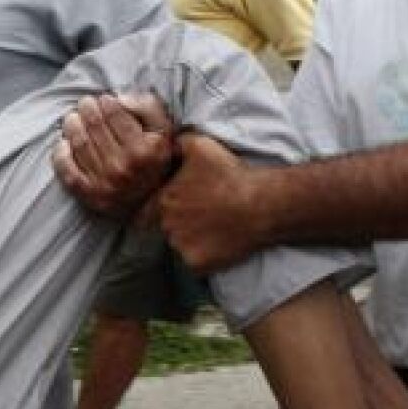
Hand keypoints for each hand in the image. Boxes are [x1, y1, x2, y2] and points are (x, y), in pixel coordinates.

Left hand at [51, 94, 174, 217]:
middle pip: (95, 125)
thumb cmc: (153, 160)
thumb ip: (148, 108)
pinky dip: (61, 153)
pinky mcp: (88, 195)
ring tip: (73, 118)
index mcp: (143, 150)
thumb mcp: (163, 132)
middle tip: (85, 104)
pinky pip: (67, 169)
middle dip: (87, 108)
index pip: (115, 114)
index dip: (106, 102)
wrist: (149, 203)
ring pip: (79, 143)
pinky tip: (64, 143)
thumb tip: (120, 99)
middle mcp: (123, 167)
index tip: (104, 100)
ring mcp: (104, 182)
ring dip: (72, 125)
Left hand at [155, 133, 267, 271]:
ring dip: (191, 239)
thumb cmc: (231, 174)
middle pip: (166, 228)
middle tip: (203, 215)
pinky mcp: (197, 265)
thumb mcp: (200, 145)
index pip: (145, 212)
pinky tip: (220, 243)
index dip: (158, 209)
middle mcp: (167, 226)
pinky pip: (195, 263)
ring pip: (180, 245)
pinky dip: (204, 257)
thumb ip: (175, 145)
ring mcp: (181, 247)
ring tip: (215, 227)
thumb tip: (163, 144)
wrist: (262, 204)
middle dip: (179, 222)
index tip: (175, 208)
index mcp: (163, 200)